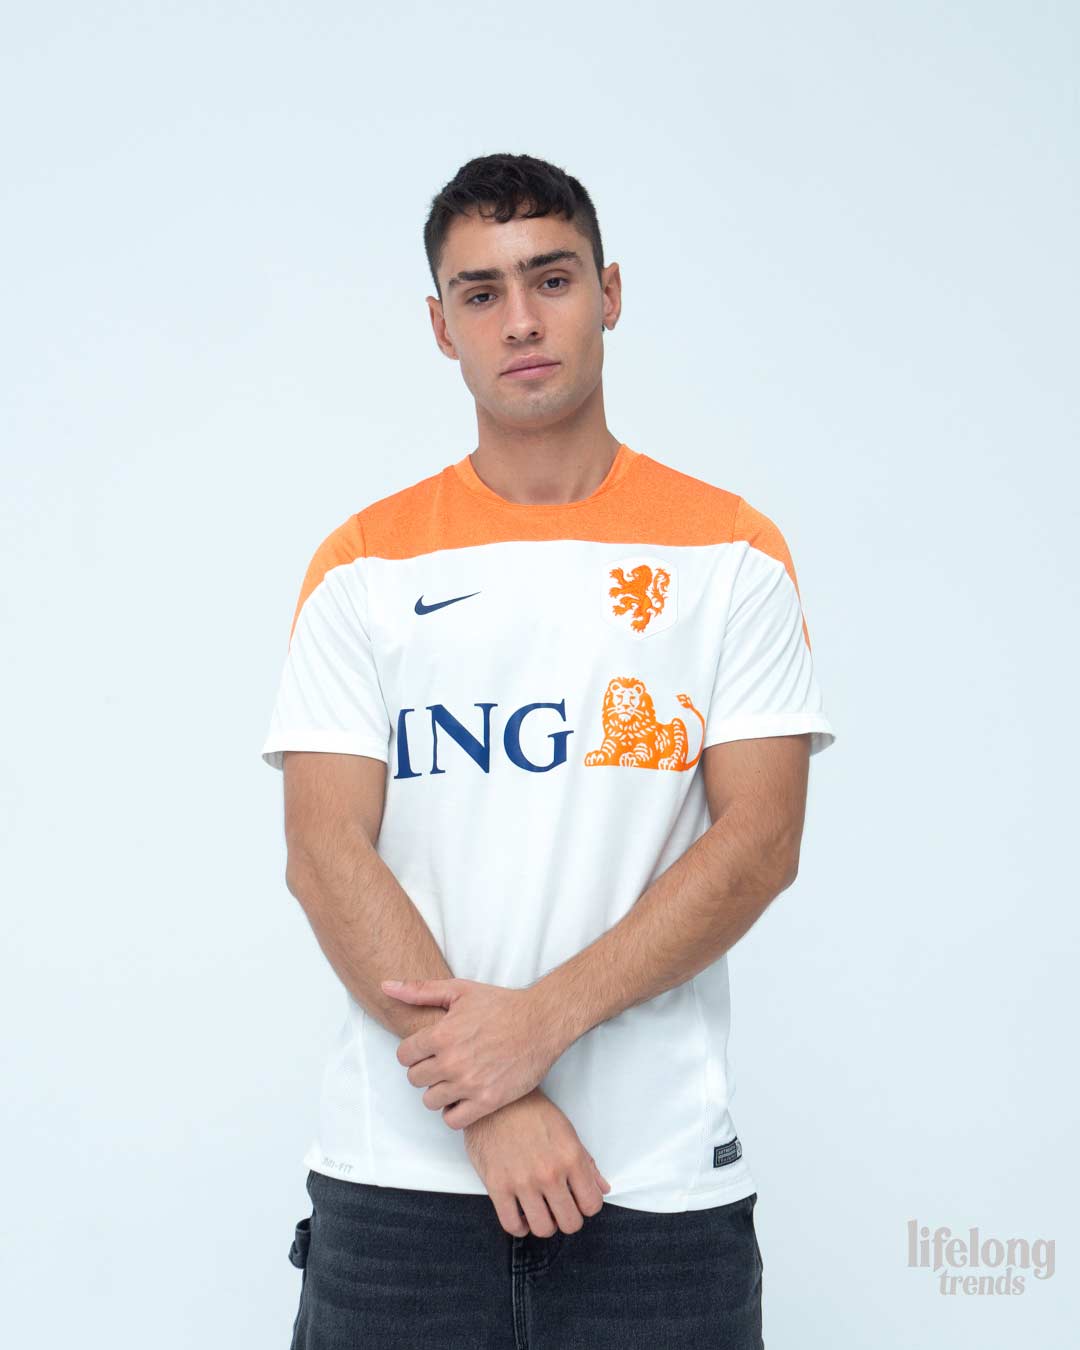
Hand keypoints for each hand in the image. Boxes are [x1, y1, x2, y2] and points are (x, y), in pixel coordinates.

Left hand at [382, 977, 565, 1128]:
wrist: (541, 1023)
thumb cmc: (501, 1005)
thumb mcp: (459, 990)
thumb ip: (419, 990)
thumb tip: (386, 986)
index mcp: (441, 1034)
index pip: (404, 1056)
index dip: (413, 1053)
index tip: (427, 1050)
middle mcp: (451, 1061)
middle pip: (415, 1080)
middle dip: (425, 1071)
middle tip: (443, 1064)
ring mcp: (469, 1083)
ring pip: (430, 1101)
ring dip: (439, 1092)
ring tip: (454, 1079)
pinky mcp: (487, 1101)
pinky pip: (453, 1120)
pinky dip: (454, 1111)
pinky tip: (464, 1096)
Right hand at [463, 1087, 611, 1236]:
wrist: (496, 1099)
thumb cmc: (531, 1110)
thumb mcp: (567, 1131)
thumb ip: (587, 1163)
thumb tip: (602, 1188)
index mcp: (571, 1157)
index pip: (592, 1204)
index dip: (587, 1206)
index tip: (579, 1201)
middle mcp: (549, 1173)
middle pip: (570, 1222)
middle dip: (567, 1218)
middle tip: (560, 1208)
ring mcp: (523, 1182)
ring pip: (543, 1228)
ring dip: (544, 1224)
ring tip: (540, 1212)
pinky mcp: (497, 1186)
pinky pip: (511, 1225)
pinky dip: (519, 1226)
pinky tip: (520, 1215)